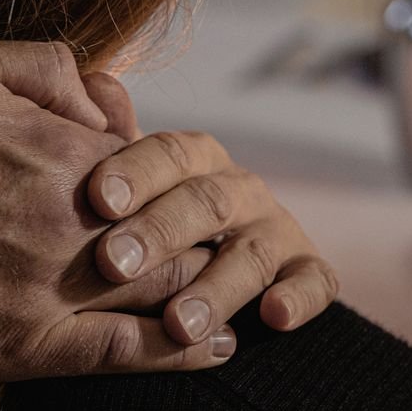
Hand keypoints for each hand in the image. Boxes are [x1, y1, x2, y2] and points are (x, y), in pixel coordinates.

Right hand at [0, 42, 237, 381]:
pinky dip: (179, 353)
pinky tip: (212, 351)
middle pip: (183, 242)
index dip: (191, 193)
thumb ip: (55, 69)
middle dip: (210, 248)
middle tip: (226, 257)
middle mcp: (72, 224)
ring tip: (234, 305)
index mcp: (68, 155)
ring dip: (208, 301)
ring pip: (167, 299)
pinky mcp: (16, 347)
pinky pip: (123, 356)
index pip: (171, 179)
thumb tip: (115, 101)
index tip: (197, 204)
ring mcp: (46, 291)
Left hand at [80, 73, 339, 345]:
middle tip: (113, 265)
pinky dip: (299, 298)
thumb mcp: (117, 185)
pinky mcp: (307, 272)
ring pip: (250, 253)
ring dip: (215, 288)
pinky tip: (275, 317)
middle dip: (160, 234)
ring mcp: (275, 230)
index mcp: (193, 159)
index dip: (134, 172)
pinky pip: (315, 281)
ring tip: (177, 324)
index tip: (97, 199)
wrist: (192, 273)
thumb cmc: (138, 223)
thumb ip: (102, 139)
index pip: (168, 153)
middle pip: (204, 202)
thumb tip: (96, 86)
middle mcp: (238, 188)